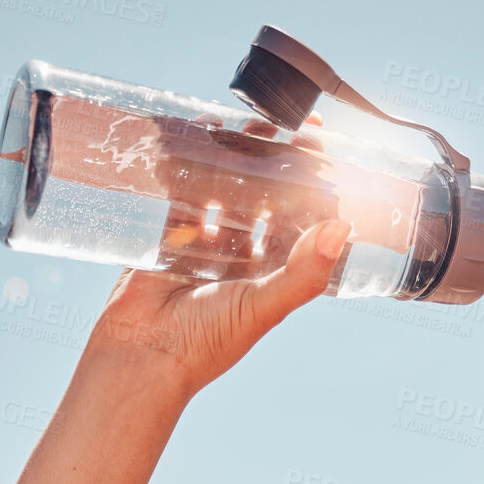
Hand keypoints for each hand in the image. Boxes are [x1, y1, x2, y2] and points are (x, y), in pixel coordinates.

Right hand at [88, 112, 348, 396]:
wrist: (142, 356)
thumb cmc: (207, 342)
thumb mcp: (263, 307)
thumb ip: (303, 273)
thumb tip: (340, 229)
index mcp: (274, 278)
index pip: (303, 227)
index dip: (316, 195)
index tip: (328, 158)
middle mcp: (245, 262)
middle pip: (267, 205)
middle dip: (278, 171)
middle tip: (290, 129)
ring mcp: (207, 249)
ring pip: (228, 196)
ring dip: (238, 165)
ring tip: (250, 127)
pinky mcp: (170, 240)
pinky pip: (184, 196)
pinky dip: (191, 171)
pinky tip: (201, 140)